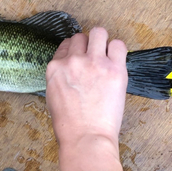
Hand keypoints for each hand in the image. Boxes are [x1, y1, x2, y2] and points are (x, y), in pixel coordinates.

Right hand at [45, 27, 127, 170]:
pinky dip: (118, 50)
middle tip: (94, 59)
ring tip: (106, 55)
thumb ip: (60, 77)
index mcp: (55, 67)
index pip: (65, 45)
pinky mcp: (114, 68)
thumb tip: (71, 70)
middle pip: (80, 37)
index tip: (80, 58)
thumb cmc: (69, 124)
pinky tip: (116, 62)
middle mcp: (73, 60)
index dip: (74, 52)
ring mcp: (94, 62)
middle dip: (87, 46)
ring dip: (102, 42)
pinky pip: (118, 45)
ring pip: (98, 33)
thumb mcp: (53, 96)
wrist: (86, 137)